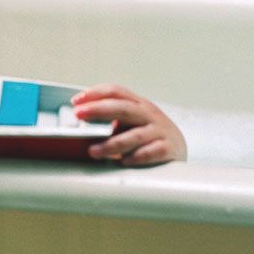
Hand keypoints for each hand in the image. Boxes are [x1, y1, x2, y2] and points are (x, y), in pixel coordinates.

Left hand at [71, 84, 186, 165]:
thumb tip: (79, 123)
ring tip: (93, 151)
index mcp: (137, 103)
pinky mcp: (167, 149)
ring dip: (111, 144)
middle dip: (98, 110)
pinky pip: (149, 153)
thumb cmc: (145, 132)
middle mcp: (149, 114)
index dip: (95, 93)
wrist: (177, 147)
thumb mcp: (130, 119)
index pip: (116, 91)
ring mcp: (159, 131)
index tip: (76, 101)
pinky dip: (134, 157)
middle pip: (123, 108)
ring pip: (134, 136)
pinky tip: (121, 162)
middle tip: (79, 115)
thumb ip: (110, 117)